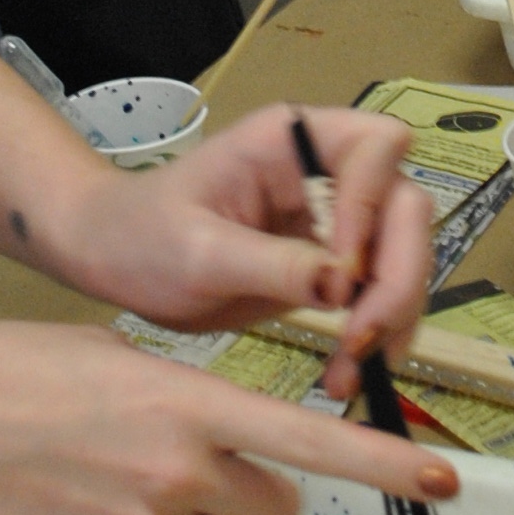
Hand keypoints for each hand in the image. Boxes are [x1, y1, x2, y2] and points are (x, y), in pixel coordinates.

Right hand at [0, 317, 457, 514]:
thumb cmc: (19, 370)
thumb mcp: (121, 357)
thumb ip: (189, 402)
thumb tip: (228, 448)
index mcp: (190, 403)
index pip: (310, 439)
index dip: (385, 465)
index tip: (447, 482)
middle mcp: (181, 472)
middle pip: (276, 505)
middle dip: (249, 490)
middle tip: (185, 462)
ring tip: (102, 480)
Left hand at [46, 100, 432, 389]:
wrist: (110, 258)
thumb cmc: (139, 234)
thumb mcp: (198, 253)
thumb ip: (272, 265)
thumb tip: (343, 288)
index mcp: (291, 140)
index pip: (376, 148)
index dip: (374, 207)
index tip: (345, 273)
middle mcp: (325, 170)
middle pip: (404, 208)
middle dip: (396, 277)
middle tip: (363, 341)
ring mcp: (333, 218)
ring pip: (402, 256)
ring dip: (391, 317)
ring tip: (348, 374)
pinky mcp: (331, 265)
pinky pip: (377, 294)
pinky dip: (374, 336)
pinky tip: (345, 374)